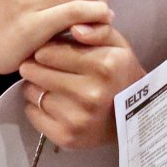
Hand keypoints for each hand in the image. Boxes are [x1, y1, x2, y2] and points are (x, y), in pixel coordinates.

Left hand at [17, 24, 144, 150]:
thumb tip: (75, 28)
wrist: (134, 118)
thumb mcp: (118, 45)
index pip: (49, 51)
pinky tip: (50, 102)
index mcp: (104, 66)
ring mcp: (78, 119)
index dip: (44, 49)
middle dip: (35, 66)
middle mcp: (91, 94)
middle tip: (39, 66)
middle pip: (36, 72)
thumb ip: (99, 29)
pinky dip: (35, 106)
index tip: (47, 51)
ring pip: (32, 92)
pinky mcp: (66, 137)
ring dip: (34, 85)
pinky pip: (32, 114)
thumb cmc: (120, 75)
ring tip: (47, 84)